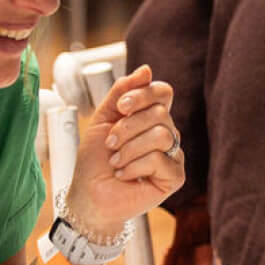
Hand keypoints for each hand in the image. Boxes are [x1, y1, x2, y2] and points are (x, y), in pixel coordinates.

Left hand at [63, 64, 182, 237]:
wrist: (89, 196)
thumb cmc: (95, 161)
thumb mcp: (103, 119)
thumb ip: (121, 92)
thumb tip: (147, 69)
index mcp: (152, 117)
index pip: (162, 92)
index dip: (142, 95)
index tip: (121, 108)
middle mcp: (167, 134)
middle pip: (159, 113)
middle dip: (127, 128)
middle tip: (110, 144)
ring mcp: (173, 155)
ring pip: (160, 135)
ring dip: (128, 149)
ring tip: (116, 162)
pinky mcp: (175, 177)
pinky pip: (159, 159)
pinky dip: (134, 167)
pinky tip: (125, 175)